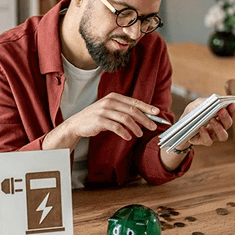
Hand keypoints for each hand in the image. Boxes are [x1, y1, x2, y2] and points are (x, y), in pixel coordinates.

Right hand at [42, 93, 158, 149]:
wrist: (77, 124)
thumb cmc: (97, 117)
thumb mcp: (110, 110)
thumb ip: (123, 110)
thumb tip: (143, 115)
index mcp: (114, 96)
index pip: (134, 102)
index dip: (147, 107)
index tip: (157, 113)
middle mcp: (110, 101)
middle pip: (132, 110)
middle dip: (145, 119)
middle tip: (153, 127)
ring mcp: (104, 110)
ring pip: (126, 119)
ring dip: (136, 128)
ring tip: (140, 134)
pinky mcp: (99, 120)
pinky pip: (116, 127)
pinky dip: (124, 133)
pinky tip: (128, 137)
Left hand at [177, 98, 234, 148]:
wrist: (182, 124)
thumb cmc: (193, 113)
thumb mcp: (198, 104)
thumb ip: (206, 102)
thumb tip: (214, 101)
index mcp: (220, 116)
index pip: (231, 114)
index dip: (233, 110)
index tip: (232, 105)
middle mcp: (220, 127)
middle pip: (228, 124)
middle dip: (226, 117)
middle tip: (221, 110)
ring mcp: (213, 135)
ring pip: (223, 136)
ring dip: (219, 128)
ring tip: (212, 120)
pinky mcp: (204, 141)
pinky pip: (209, 141)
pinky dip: (206, 135)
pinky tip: (202, 127)